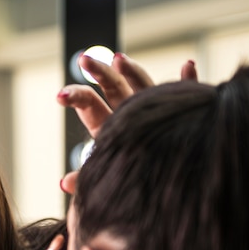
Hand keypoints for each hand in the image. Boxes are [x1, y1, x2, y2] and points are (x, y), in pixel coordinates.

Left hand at [57, 54, 197, 193]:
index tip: (60, 96)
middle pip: (112, 86)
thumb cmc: (126, 184)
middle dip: (99, 72)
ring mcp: (153, 110)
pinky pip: (184, 94)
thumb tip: (64, 183)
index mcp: (107, 125)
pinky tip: (188, 65)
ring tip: (119, 60)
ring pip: (142, 84)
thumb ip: (84, 178)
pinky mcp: (178, 114)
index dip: (75, 96)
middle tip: (83, 60)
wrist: (157, 189)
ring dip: (133, 72)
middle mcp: (128, 112)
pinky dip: (187, 80)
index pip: (88, 103)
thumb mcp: (104, 179)